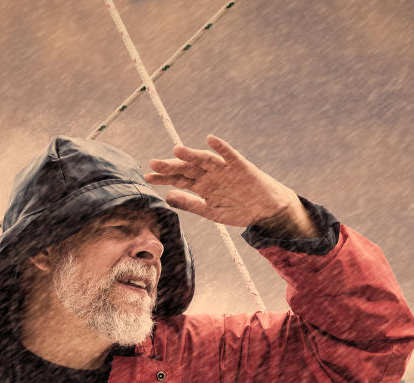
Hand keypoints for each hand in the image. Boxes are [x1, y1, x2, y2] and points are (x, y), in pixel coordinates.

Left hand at [144, 135, 317, 237]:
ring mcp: (224, 169)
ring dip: (192, 154)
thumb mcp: (211, 212)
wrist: (266, 210)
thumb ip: (190, 204)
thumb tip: (167, 196)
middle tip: (154, 164)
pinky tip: (211, 139)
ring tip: (177, 150)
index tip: (147, 177)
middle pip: (188, 168)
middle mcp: (210, 174)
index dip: (163, 178)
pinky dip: (221, 147)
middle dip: (172, 166)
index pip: (179, 179)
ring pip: (205, 160)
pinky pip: (230, 155)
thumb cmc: (238, 208)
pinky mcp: (241, 166)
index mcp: (202, 185)